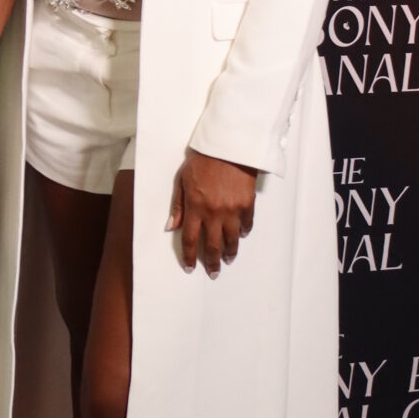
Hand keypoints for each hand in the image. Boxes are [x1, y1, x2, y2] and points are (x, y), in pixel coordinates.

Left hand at [167, 149, 256, 276]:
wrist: (228, 145)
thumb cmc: (202, 160)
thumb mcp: (182, 180)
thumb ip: (177, 205)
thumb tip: (171, 226)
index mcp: (195, 207)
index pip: (190, 239)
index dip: (189, 256)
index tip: (189, 267)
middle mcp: (213, 213)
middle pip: (213, 245)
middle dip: (212, 262)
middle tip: (213, 272)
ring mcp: (232, 210)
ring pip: (231, 239)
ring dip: (229, 252)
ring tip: (228, 260)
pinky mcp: (247, 204)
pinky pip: (246, 224)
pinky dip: (244, 232)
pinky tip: (241, 236)